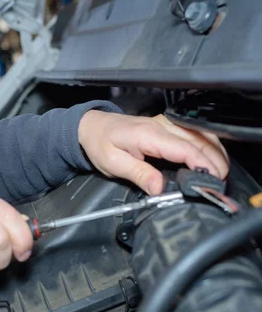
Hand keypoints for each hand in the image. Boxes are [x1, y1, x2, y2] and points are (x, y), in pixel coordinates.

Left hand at [78, 111, 228, 194]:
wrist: (91, 126)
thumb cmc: (99, 143)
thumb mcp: (113, 163)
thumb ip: (138, 174)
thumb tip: (158, 188)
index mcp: (148, 135)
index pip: (185, 149)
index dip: (203, 166)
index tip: (211, 182)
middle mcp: (161, 125)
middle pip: (199, 141)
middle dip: (215, 162)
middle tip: (220, 184)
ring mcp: (166, 123)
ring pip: (201, 134)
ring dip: (215, 153)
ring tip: (220, 174)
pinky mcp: (167, 125)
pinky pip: (194, 132)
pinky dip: (207, 145)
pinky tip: (211, 158)